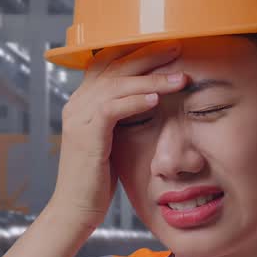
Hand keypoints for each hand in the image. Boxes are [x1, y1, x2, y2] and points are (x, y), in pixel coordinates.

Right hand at [46, 42, 185, 230]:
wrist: (75, 209)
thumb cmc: (98, 179)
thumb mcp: (112, 140)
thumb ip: (123, 117)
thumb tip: (149, 101)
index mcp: (82, 101)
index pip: (107, 63)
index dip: (135, 51)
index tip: (166, 46)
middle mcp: (77, 103)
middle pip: (114, 66)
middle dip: (148, 55)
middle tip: (178, 48)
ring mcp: (79, 117)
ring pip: (117, 85)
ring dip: (152, 78)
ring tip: (180, 78)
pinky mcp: (86, 134)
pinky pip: (113, 108)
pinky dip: (136, 101)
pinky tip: (156, 99)